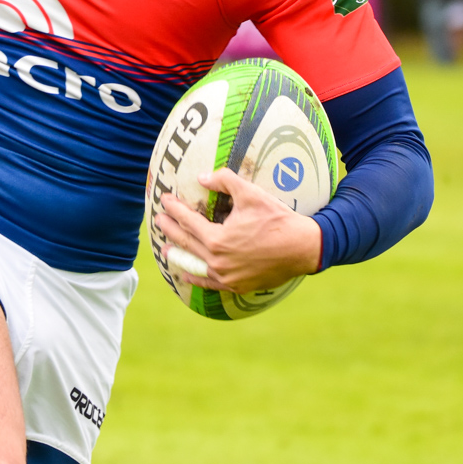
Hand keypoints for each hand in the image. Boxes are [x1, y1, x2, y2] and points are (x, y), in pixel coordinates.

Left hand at [154, 170, 321, 292]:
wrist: (303, 248)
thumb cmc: (277, 219)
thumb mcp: (251, 194)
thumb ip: (224, 181)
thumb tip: (201, 177)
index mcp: (216, 238)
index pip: (187, 221)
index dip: (174, 208)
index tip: (164, 200)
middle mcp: (216, 261)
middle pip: (186, 242)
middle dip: (169, 229)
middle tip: (158, 219)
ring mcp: (225, 276)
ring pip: (194, 264)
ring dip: (178, 254)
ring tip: (165, 248)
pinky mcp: (236, 286)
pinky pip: (209, 284)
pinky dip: (195, 279)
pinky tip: (186, 276)